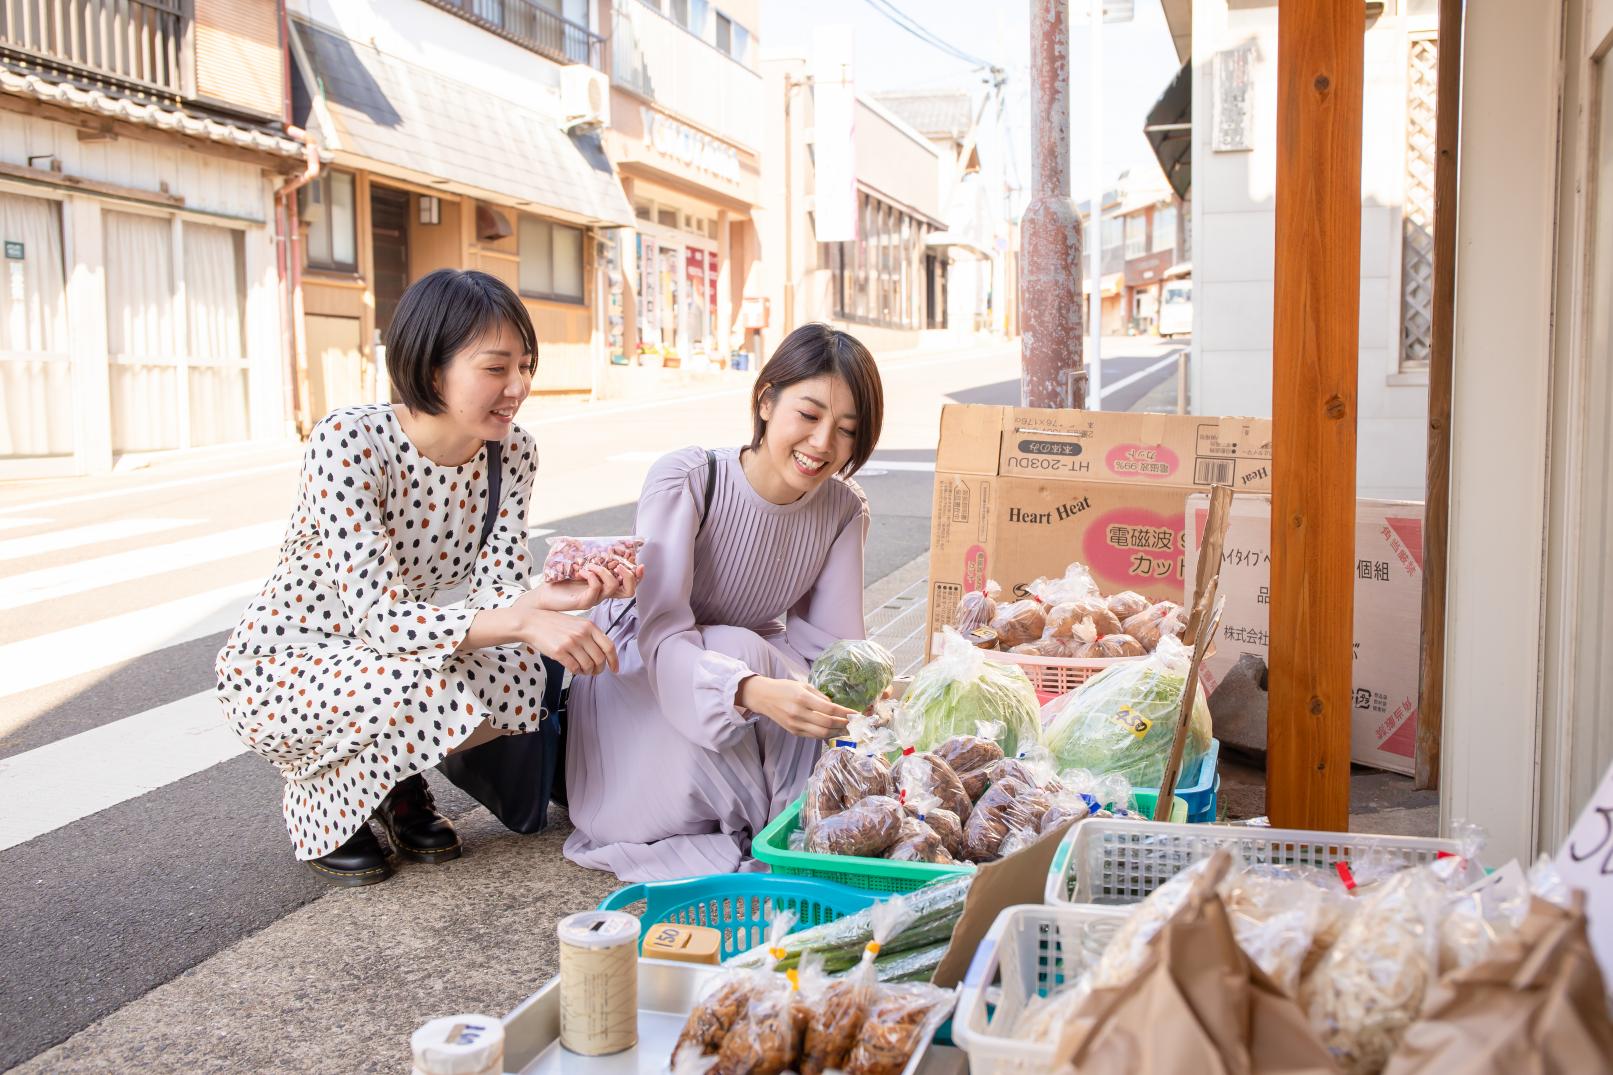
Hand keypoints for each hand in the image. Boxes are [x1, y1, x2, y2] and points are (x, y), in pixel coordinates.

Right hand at [518, 608, 619, 676]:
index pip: (609, 646)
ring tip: (583, 670)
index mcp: (590, 626)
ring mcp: (571, 643)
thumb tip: (604, 654)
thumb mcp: (578, 623)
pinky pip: (574, 668)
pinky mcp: (559, 652)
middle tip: (595, 671)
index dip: (614, 660)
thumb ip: (591, 635)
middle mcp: (582, 634)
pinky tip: (574, 669)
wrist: (533, 622)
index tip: (615, 669)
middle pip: (600, 659)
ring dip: (587, 671)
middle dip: (599, 669)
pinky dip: (577, 671)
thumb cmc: (556, 624)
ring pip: (588, 665)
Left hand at [531, 560, 643, 613]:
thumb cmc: (559, 580)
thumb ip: (590, 558)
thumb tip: (597, 541)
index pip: (629, 586)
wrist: (542, 595)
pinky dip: (591, 576)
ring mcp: (594, 599)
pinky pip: (595, 589)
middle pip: (629, 592)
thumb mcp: (578, 566)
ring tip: (591, 566)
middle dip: (630, 576)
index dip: (639, 577)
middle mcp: (603, 594)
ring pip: (612, 587)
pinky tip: (582, 571)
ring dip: (604, 571)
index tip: (640, 564)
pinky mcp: (584, 602)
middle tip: (620, 565)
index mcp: (604, 586)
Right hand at [737, 676, 855, 739]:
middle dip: (844, 724)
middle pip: (828, 724)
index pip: (829, 709)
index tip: (855, 714)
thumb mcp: (803, 685)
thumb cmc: (785, 688)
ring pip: (822, 733)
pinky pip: (814, 736)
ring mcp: (795, 724)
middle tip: (854, 723)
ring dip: (837, 732)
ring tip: (847, 730)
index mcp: (803, 698)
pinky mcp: (794, 732)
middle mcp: (799, 713)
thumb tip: (835, 707)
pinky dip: (826, 735)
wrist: (764, 697)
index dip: (845, 713)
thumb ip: (820, 696)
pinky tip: (834, 731)